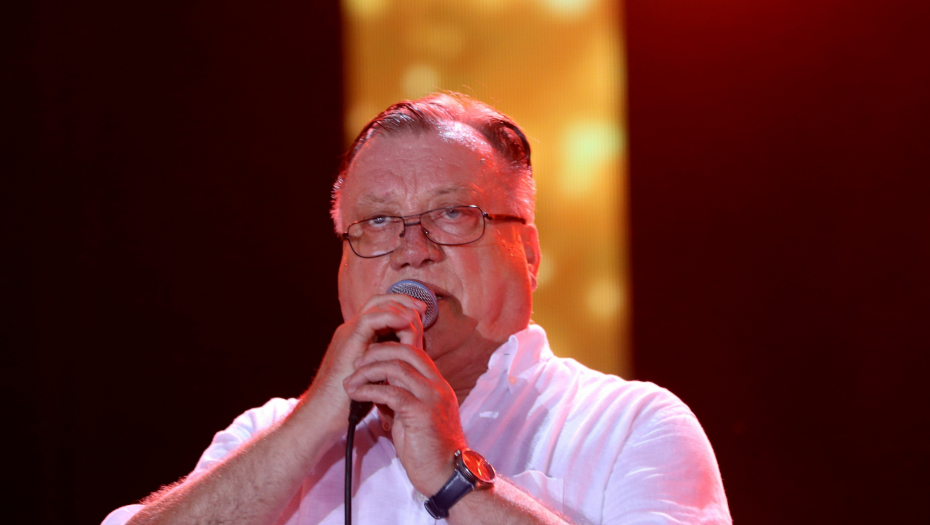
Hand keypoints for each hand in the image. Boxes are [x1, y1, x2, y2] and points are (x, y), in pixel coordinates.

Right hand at [305, 293, 427, 436]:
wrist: (322, 416)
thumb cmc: (347, 402)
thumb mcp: (373, 377)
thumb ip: (387, 363)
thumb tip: (409, 359)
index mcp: (358, 337)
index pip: (381, 308)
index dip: (402, 306)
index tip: (421, 313)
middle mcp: (351, 331)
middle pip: (379, 301)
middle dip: (404, 300)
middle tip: (423, 308)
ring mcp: (348, 335)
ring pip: (375, 305)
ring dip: (399, 306)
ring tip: (416, 314)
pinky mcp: (347, 344)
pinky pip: (369, 320)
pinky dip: (390, 317)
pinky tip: (405, 322)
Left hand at [343, 304, 465, 496]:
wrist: (445, 475)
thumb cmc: (427, 449)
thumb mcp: (413, 416)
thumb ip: (401, 398)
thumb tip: (378, 386)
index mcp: (438, 385)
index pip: (414, 352)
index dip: (389, 349)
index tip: (367, 358)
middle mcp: (438, 386)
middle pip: (407, 351)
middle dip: (377, 352)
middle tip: (356, 362)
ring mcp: (432, 398)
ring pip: (397, 368)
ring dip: (368, 371)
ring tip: (351, 381)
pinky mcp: (422, 413)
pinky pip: (391, 392)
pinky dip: (370, 390)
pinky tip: (357, 394)